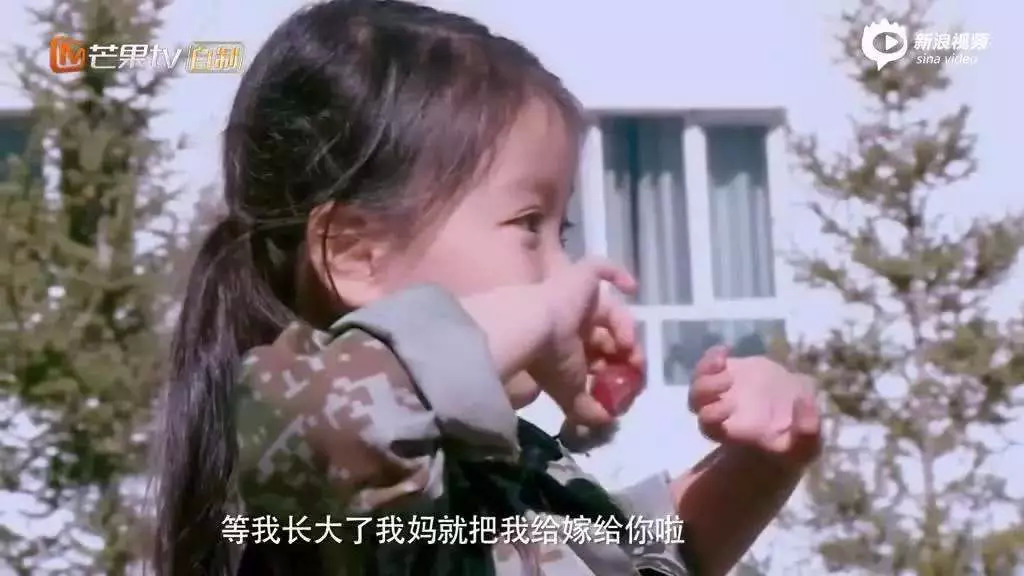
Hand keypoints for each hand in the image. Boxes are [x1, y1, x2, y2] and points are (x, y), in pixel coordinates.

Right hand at [530, 258, 640, 426]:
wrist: (532, 328)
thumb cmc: (550, 361)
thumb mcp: (570, 393)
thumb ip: (588, 410)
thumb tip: (607, 420)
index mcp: (567, 346)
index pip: (598, 357)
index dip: (614, 370)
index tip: (625, 385)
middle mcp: (572, 321)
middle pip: (608, 336)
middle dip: (624, 354)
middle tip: (634, 367)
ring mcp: (577, 298)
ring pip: (611, 312)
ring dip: (625, 330)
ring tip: (628, 347)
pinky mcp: (581, 277)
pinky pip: (601, 268)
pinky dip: (619, 275)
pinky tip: (633, 287)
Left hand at [688, 346, 821, 467]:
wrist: (793, 414)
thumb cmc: (794, 438)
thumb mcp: (805, 446)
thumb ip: (807, 432)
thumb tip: (804, 403)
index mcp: (732, 433)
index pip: (709, 427)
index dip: (712, 417)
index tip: (729, 408)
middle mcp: (720, 411)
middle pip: (695, 401)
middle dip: (705, 390)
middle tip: (728, 382)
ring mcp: (722, 389)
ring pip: (699, 379)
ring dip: (706, 369)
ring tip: (723, 361)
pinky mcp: (729, 371)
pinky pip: (710, 363)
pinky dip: (713, 355)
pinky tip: (728, 349)